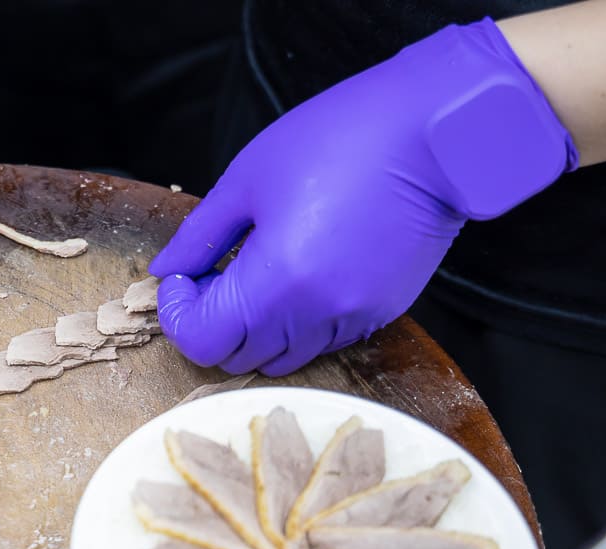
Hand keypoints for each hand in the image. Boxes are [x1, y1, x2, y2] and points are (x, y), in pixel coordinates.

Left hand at [150, 18, 576, 375]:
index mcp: (279, 279)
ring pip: (281, 356)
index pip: (204, 340)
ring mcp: (354, 318)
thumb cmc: (342, 138)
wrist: (437, 133)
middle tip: (211, 276)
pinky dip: (295, 324)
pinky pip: (322, 341)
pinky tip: (297, 277)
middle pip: (239, 356)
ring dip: (254, 328)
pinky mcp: (382, 312)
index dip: (180, 316)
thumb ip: (200, 236)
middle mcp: (317, 312)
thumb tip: (168, 270)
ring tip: (254, 275)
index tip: (183, 280)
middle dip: (212, 323)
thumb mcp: (247, 179)